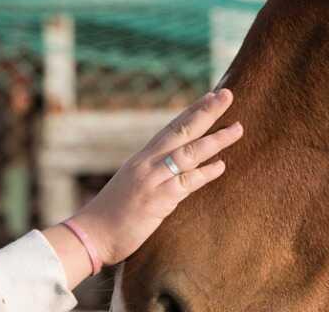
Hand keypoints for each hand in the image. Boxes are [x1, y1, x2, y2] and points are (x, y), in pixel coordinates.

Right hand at [55, 89, 241, 271]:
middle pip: (182, 131)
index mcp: (143, 158)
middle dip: (206, 112)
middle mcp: (147, 164)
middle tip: (227, 94)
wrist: (90, 234)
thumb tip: (177, 169)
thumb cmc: (112, 214)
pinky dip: (204, 173)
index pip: (172, 128)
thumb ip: (154, 174)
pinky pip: (185, 183)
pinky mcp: (156, 200)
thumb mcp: (134, 186)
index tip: (213, 96)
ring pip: (188, 153)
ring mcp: (152, 180)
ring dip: (215, 140)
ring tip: (237, 128)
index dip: (193, 111)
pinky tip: (221, 165)